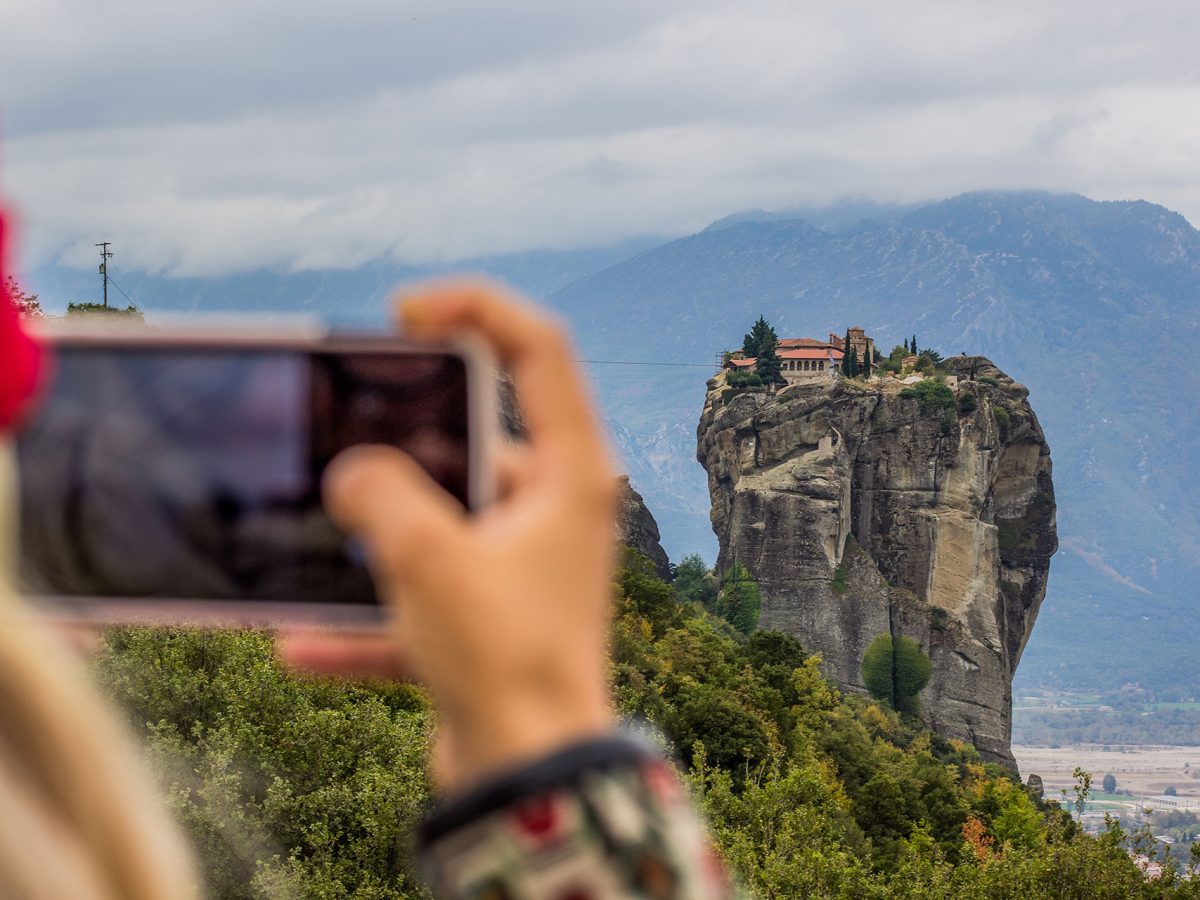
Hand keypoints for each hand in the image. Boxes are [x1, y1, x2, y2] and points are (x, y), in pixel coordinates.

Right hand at [282, 282, 617, 789]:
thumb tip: (351, 472)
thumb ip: (380, 494)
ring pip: (440, 520)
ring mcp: (523, 563)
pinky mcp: (492, 614)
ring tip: (318, 537)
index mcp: (571, 473)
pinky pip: (422, 597)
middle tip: (345, 436)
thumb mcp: (429, 558)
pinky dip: (370, 617)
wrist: (531, 776)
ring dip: (377, 536)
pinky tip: (302, 646)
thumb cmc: (507, 660)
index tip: (405, 311)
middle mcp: (555, 509)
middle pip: (474, 436)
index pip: (538, 350)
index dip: (477, 308)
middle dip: (402, 441)